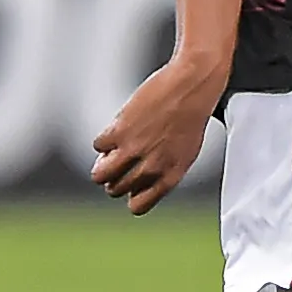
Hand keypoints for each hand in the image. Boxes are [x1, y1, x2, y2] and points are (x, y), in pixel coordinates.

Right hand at [91, 58, 224, 214]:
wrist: (192, 85)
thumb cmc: (192, 115)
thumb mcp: (186, 151)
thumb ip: (163, 170)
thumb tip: (138, 183)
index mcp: (171, 175)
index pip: (138, 205)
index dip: (130, 195)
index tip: (130, 184)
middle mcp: (152, 167)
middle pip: (115, 190)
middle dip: (114, 178)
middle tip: (119, 161)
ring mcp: (134, 150)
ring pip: (99, 175)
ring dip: (102, 165)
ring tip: (111, 152)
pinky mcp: (120, 131)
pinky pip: (98, 145)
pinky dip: (105, 138)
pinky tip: (118, 128)